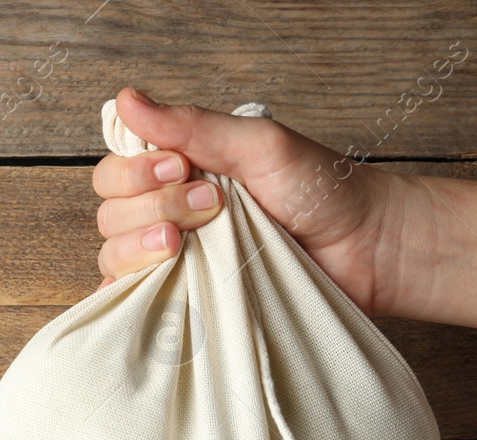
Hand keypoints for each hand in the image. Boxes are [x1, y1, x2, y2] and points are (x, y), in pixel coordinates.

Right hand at [93, 86, 415, 315]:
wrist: (366, 247)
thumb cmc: (322, 190)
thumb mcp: (258, 145)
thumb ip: (192, 125)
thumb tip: (127, 99)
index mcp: (178, 172)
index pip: (114, 173)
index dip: (135, 172)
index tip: (182, 168)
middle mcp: (168, 215)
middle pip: (110, 214)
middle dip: (152, 207)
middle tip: (212, 203)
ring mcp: (176, 263)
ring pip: (113, 257)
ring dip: (143, 246)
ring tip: (188, 243)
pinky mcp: (187, 302)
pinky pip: (134, 303)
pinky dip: (135, 292)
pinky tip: (164, 277)